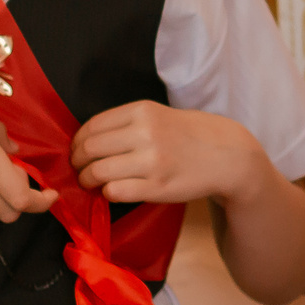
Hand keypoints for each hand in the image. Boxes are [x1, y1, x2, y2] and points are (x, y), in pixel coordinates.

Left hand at [69, 101, 267, 204]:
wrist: (228, 156)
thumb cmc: (189, 135)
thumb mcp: (159, 115)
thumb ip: (126, 123)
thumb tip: (86, 141)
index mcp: (143, 111)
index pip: (92, 127)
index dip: (77, 142)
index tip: (78, 152)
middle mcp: (146, 133)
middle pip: (89, 149)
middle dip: (78, 163)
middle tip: (80, 170)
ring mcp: (152, 161)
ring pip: (98, 172)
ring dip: (88, 180)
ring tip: (92, 183)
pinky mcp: (157, 187)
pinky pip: (115, 192)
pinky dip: (107, 193)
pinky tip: (113, 191)